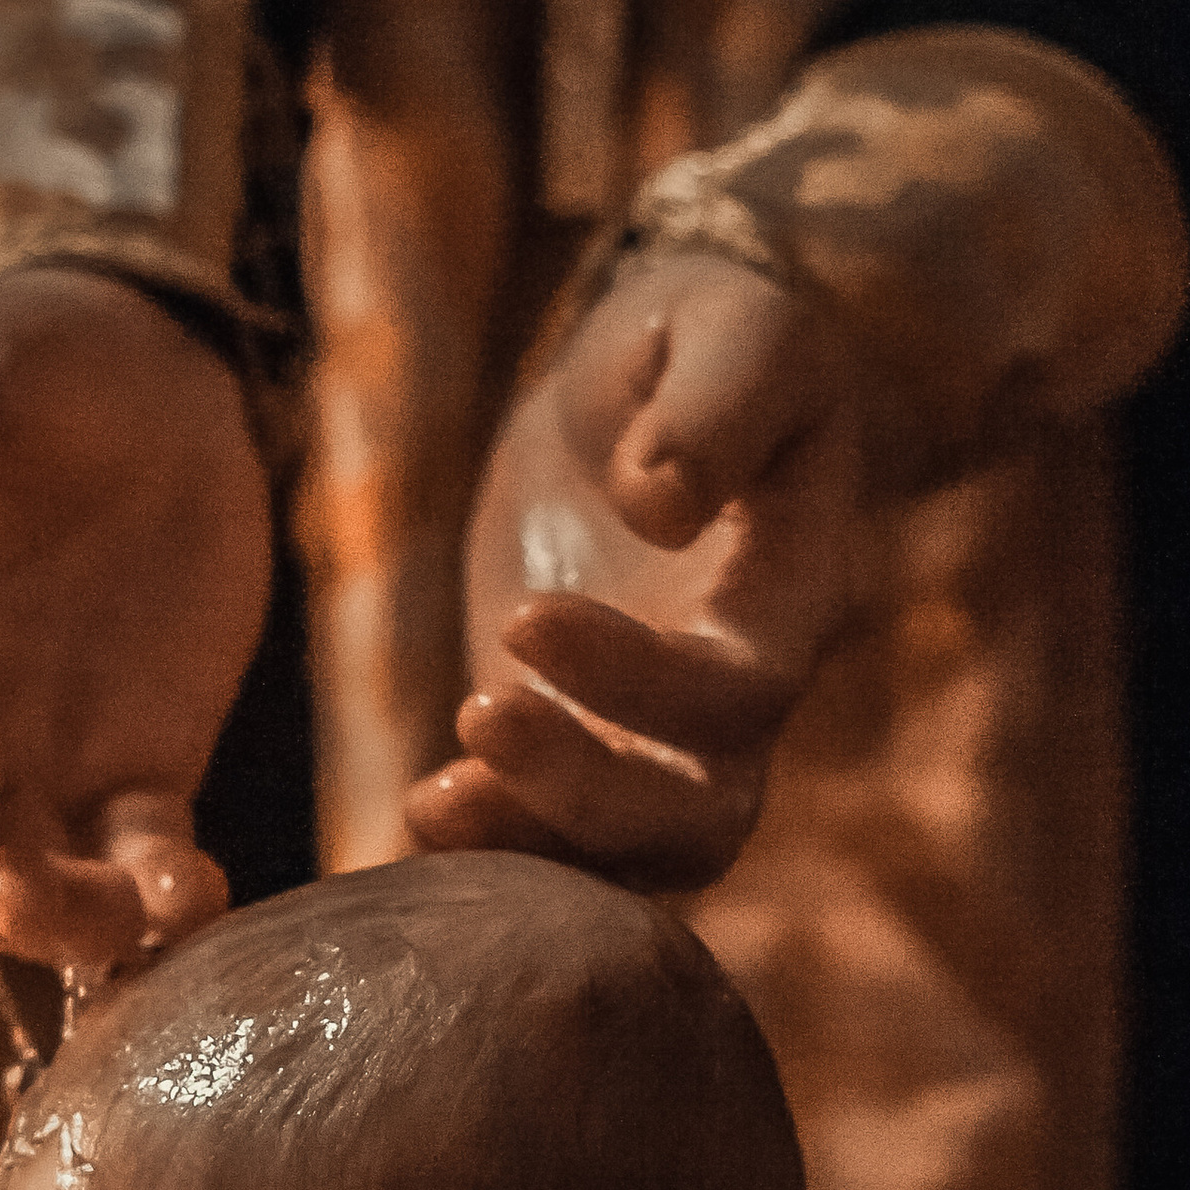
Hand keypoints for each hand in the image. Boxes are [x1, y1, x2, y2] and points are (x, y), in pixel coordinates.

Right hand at [0, 269, 271, 974]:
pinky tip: (195, 896)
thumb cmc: (5, 357)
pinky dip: (160, 900)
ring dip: (64, 924)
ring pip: (23, 895)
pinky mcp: (135, 778)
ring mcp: (32, 769)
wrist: (142, 380)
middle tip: (21, 895)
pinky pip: (137, 867)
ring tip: (133, 908)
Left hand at [406, 252, 871, 888]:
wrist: (647, 391)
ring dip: (526, 846)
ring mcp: (648, 748)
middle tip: (476, 719)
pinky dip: (476, 854)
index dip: (640, 681)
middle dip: (586, 798)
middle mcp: (730, 712)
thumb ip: (716, 404)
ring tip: (427, 802)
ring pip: (618, 861)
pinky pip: (538, 845)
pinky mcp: (564, 754)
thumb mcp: (731, 328)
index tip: (524, 616)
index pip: (736, 694)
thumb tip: (657, 503)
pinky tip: (402, 821)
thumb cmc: (709, 343)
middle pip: (693, 822)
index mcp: (787, 608)